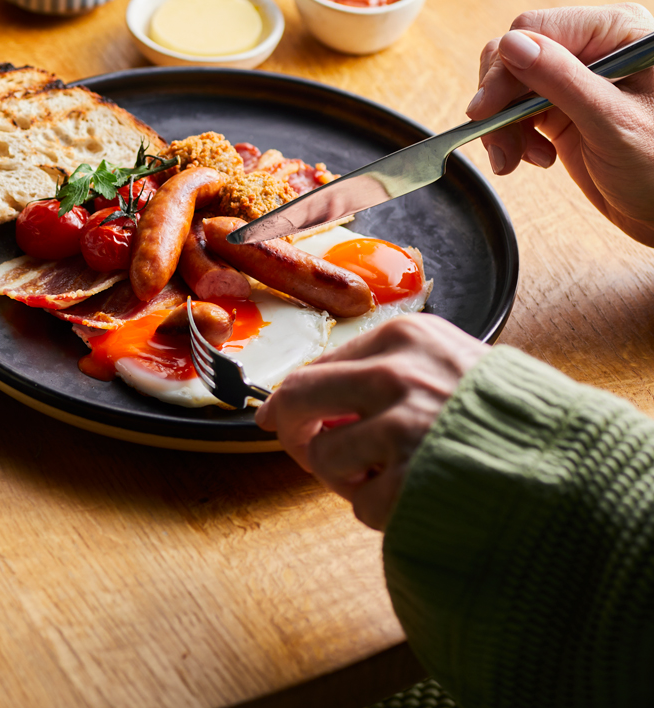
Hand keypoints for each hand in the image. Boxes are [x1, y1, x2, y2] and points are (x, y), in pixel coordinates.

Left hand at [255, 314, 488, 530]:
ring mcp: (403, 428)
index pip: (312, 367)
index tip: (277, 415)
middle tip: (304, 449)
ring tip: (388, 474)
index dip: (289, 399)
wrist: (571, 457)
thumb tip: (309, 394)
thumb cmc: (506, 413)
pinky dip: (382, 509)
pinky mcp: (412, 480)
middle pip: (300, 403)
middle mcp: (398, 375)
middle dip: (296, 434)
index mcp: (405, 338)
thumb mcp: (448, 360)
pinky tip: (414, 495)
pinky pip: (363, 505)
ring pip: (326, 459)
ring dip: (348, 477)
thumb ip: (387, 367)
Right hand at [466, 3, 653, 245]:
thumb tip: (510, 45)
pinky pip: (516, 110)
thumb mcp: (611, 123)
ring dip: (502, 125)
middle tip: (499, 144)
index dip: (504, 69)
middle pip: (515, 56)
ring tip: (514, 159)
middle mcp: (595, 48)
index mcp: (618, 34)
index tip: (484, 112)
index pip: (536, 31)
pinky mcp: (563, 108)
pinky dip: (512, 136)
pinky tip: (534, 158)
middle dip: (500, 102)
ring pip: (510, 86)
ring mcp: (577, 79)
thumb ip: (561, 80)